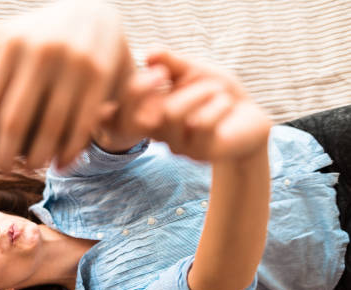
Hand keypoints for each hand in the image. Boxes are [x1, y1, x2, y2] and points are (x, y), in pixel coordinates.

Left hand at [0, 0, 134, 170]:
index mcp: (9, 44)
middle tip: (0, 170)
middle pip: (14, 121)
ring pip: (49, 128)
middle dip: (4, 155)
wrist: (97, 8)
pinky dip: (68, 152)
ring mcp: (72, 65)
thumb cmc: (40, 30)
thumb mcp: (3, 30)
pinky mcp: (98, 76)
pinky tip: (59, 163)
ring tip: (29, 168)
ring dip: (37, 158)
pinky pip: (81, 126)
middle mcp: (39, 53)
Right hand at [138, 50, 271, 161]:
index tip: (159, 72)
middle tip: (182, 75)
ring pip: (172, 115)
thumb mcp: (192, 70)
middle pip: (140, 115)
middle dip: (166, 88)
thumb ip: (170, 62)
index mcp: (149, 113)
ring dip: (199, 92)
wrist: (248, 116)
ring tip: (217, 89)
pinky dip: (218, 105)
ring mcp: (178, 146)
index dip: (134, 91)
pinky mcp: (201, 154)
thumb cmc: (216, 92)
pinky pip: (201, 124)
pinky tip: (227, 103)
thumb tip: (150, 52)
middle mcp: (159, 133)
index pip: (124, 110)